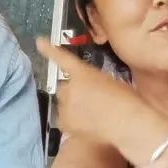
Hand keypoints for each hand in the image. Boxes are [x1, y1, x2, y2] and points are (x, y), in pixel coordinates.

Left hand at [37, 38, 157, 145]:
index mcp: (83, 72)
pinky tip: (88, 126)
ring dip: (73, 107)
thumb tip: (90, 90)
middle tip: (91, 102)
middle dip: (73, 93)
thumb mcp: (110, 82)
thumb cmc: (127, 100)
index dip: (50, 50)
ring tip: (93, 116)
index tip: (40, 42)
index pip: (63, 59)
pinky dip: (73, 122)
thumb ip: (94, 82)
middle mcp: (69, 87)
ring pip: (64, 105)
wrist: (127, 122)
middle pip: (65, 88)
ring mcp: (65, 105)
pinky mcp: (64, 122)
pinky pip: (65, 120)